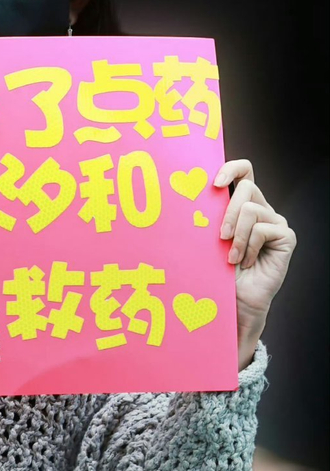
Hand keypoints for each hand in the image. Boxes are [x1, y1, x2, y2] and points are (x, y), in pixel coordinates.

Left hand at [214, 159, 295, 367]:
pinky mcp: (286, 236)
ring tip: (232, 258)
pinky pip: (264, 229)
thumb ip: (207, 216)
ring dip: (237, 236)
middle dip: (229, 211)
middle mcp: (262, 209)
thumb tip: (184, 193)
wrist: (234, 302)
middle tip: (220, 236)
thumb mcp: (206, 240)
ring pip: (252, 209)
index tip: (215, 182)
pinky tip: (246, 262)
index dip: (231, 168)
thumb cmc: (217, 272)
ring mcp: (275, 222)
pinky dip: (249, 247)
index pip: (244, 172)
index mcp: (242, 205)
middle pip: (248, 187)